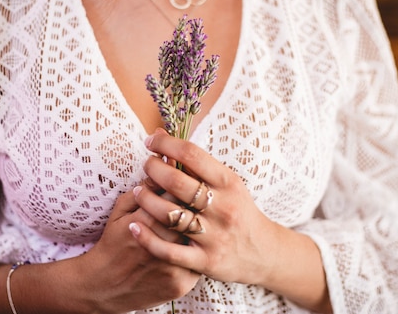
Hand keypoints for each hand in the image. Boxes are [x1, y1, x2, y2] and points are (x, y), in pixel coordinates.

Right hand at [69, 187, 199, 312]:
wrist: (103, 286)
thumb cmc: (113, 243)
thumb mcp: (120, 211)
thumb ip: (143, 189)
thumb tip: (168, 164)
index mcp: (144, 221)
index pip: (175, 195)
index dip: (185, 186)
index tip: (188, 181)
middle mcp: (159, 244)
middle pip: (191, 216)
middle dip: (197, 206)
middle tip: (199, 200)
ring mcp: (171, 267)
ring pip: (200, 240)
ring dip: (202, 230)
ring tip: (201, 223)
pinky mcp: (180, 284)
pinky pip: (200, 263)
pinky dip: (200, 253)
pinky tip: (196, 247)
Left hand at [132, 128, 281, 285]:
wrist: (262, 252)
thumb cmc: (238, 210)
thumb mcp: (227, 184)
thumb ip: (197, 164)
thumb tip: (161, 136)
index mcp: (228, 183)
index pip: (192, 155)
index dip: (166, 144)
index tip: (151, 142)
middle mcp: (223, 208)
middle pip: (177, 183)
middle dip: (153, 170)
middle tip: (145, 167)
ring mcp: (214, 236)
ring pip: (169, 214)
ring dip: (145, 200)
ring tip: (137, 192)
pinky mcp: (206, 261)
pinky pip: (168, 251)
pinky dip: (147, 237)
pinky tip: (134, 226)